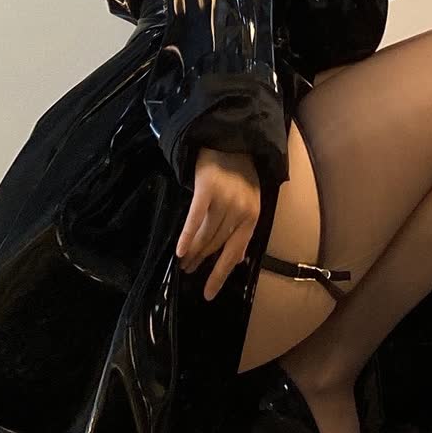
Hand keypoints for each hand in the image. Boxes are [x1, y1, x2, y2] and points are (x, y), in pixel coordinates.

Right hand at [175, 147, 260, 300]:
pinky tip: (179, 251)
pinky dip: (186, 236)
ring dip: (192, 253)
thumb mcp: (248, 201)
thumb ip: (241, 229)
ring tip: (183, 264)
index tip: (208, 293)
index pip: (235, 253)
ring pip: (205, 235)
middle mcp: (240, 210)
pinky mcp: (207, 189)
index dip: (220, 275)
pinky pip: (195, 219)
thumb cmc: (238, 173)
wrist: (229, 139)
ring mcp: (224, 200)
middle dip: (201, 261)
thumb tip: (237, 260)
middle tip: (188, 273)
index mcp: (252, 216)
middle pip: (216, 244)